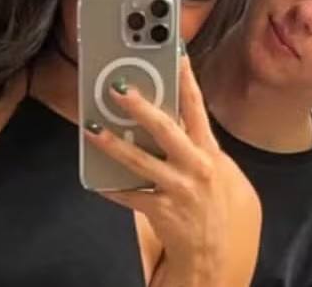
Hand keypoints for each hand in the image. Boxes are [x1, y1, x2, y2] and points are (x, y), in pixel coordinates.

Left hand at [83, 54, 261, 285]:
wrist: (215, 255)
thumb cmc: (215, 208)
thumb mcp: (219, 171)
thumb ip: (198, 145)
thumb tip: (171, 118)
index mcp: (209, 152)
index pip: (197, 108)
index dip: (185, 79)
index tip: (174, 56)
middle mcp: (196, 167)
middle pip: (165, 128)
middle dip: (140, 107)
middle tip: (117, 88)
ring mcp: (178, 189)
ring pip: (140, 161)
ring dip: (113, 143)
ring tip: (92, 128)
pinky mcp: (162, 210)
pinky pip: (130, 195)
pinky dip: (111, 186)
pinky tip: (95, 178)